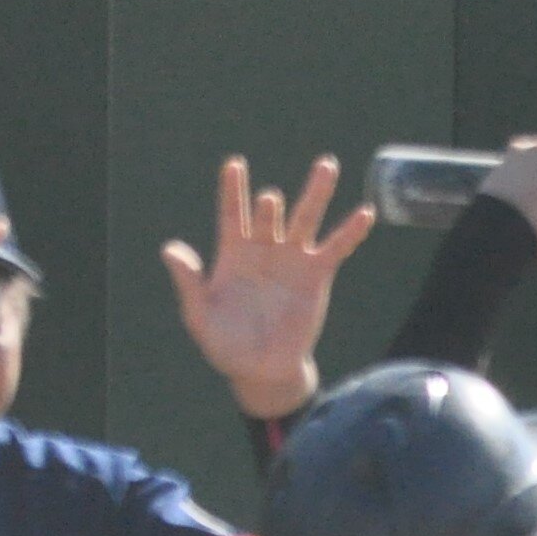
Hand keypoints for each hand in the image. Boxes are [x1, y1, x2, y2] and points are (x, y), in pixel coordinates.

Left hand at [162, 156, 376, 418]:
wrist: (261, 371)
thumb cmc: (225, 344)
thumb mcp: (199, 315)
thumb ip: (189, 283)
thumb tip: (170, 250)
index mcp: (232, 254)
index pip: (231, 214)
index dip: (232, 191)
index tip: (234, 165)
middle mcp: (263, 249)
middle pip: (269, 214)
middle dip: (268, 207)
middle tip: (268, 201)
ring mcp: (292, 260)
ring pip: (305, 219)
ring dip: (316, 192)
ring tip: (327, 164)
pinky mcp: (317, 276)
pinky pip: (336, 249)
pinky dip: (350, 231)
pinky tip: (366, 212)